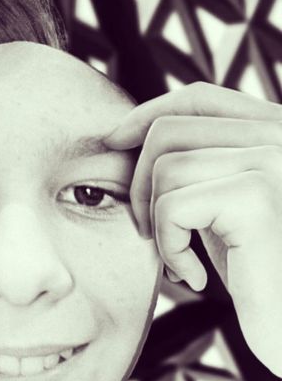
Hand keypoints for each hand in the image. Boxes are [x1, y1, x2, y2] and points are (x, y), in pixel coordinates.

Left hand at [104, 81, 281, 376]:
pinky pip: (171, 206)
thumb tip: (135, 136)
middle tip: (149, 233)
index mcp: (279, 132)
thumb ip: (203, 168)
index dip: (147, 115)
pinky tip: (197, 279)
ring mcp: (275, 161)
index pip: (200, 99)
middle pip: (170, 131)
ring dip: (156, 224)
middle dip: (140, 184)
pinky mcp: (256, 196)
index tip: (115, 141)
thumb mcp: (228, 209)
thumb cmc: (265, 280)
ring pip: (165, 169)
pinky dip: (169, 247)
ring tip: (181, 260)